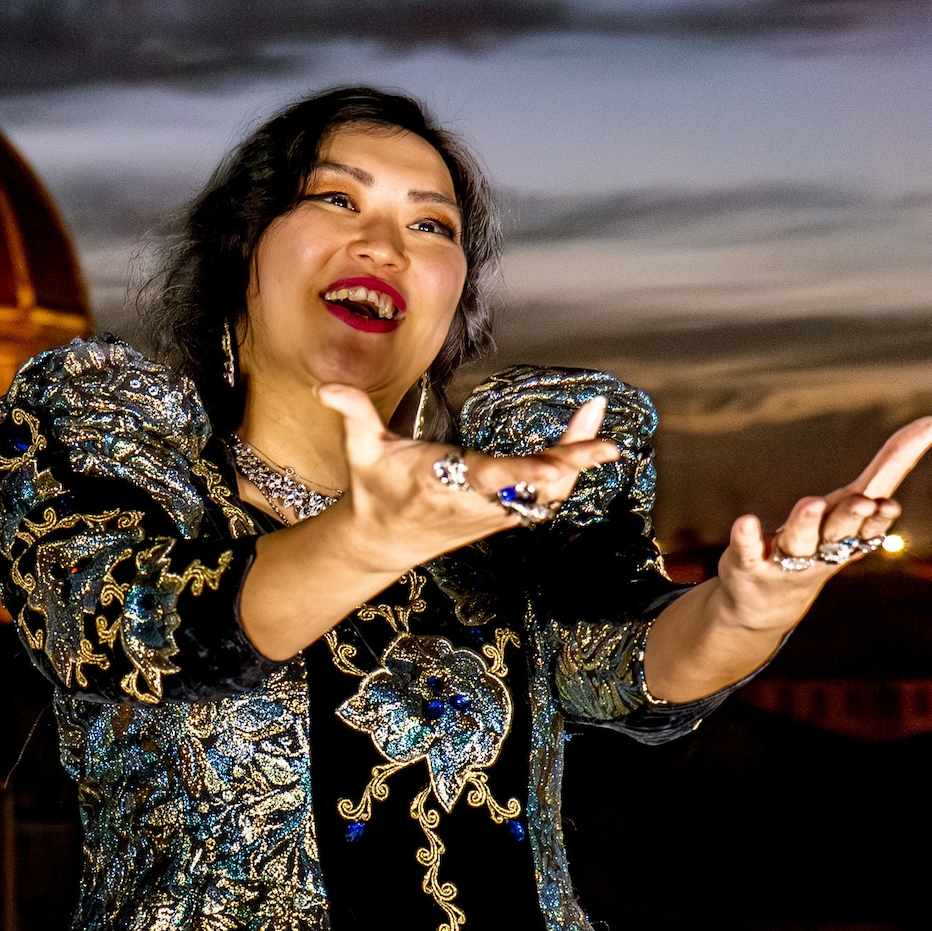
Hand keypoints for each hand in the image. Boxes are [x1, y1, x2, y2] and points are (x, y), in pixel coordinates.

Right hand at [317, 384, 619, 577]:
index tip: (555, 466)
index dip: (527, 472)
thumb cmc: (375, 491)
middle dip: (571, 466)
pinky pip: (545, 499)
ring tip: (597, 426)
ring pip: (548, 496)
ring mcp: (493, 514)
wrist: (381, 542)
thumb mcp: (360, 450)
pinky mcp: (503, 518)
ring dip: (575, 464)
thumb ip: (351, 413)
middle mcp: (476, 502)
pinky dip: (567, 473)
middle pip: (536, 490)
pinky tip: (584, 445)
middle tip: (606, 442)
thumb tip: (326, 388)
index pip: (493, 478)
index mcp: (444, 481)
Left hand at [642, 410, 931, 701]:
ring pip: (799, 540)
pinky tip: (745, 522)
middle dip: (852, 518)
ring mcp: (786, 559)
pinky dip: (748, 538)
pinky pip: (748, 551)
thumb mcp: (854, 506)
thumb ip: (889, 467)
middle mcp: (821, 547)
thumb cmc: (820, 543)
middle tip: (864, 503)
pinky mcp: (751, 565)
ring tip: (812, 504)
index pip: (871, 522)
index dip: (881, 516)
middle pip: (839, 531)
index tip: (890, 506)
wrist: (767, 605)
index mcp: (849, 534)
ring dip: (806, 522)